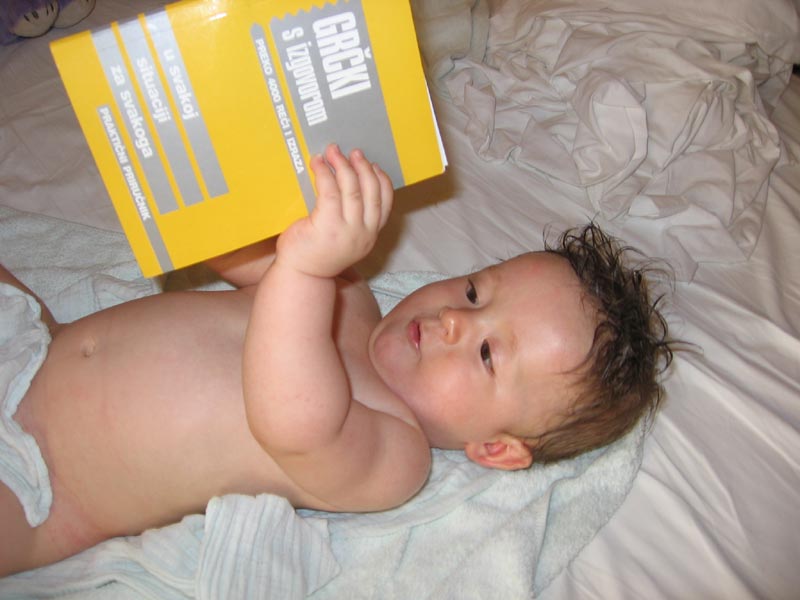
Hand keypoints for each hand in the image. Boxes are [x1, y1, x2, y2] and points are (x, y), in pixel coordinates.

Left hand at [276, 144, 392, 277]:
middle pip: (371, 191)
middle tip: (353, 153)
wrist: (302, 276)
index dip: (381, 180)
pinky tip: (318, 164)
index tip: (373, 166)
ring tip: (334, 152)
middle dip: (363, 167)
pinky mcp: (327, 226)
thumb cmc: (318, 254)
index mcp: (370, 236)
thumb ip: (352, 219)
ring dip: (343, 165)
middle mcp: (363, 234)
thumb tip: (349, 185)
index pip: (385, 203)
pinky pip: (330, 192)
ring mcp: (347, 231)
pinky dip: (325, 173)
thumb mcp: (345, 238)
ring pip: (352, 189)